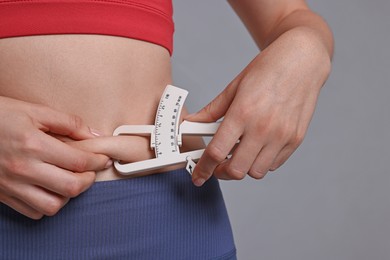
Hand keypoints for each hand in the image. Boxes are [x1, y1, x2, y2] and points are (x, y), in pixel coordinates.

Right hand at [0, 97, 110, 218]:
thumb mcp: (34, 111)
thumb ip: (68, 123)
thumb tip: (94, 135)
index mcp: (34, 145)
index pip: (79, 162)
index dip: (98, 162)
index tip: (103, 159)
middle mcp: (23, 168)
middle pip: (71, 187)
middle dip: (88, 180)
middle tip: (90, 171)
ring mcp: (11, 185)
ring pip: (52, 206)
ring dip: (67, 195)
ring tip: (69, 180)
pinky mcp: (3, 195)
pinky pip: (32, 212)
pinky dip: (47, 204)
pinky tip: (49, 189)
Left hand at [186, 29, 330, 185]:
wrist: (302, 60)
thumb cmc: (268, 69)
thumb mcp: (234, 87)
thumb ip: (211, 110)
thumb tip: (192, 123)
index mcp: (243, 112)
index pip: (217, 152)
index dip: (203, 168)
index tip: (198, 175)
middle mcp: (263, 128)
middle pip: (236, 170)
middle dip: (222, 172)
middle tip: (218, 164)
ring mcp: (282, 136)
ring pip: (256, 172)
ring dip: (243, 167)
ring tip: (239, 153)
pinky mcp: (295, 139)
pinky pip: (274, 164)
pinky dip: (262, 162)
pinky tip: (257, 147)